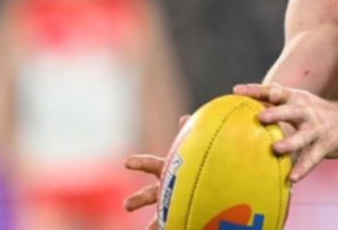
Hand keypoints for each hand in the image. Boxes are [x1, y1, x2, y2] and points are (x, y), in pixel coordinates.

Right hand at [123, 115, 189, 229]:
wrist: (211, 185)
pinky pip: (172, 224)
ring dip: (153, 224)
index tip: (127, 163)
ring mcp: (170, 205)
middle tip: (127, 205)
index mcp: (167, 170)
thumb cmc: (198, 162)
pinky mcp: (179, 216)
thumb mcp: (192, 149)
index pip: (151, 165)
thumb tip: (185, 118)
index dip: (139, 163)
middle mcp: (165, 189)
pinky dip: (170, 227)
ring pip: (158, 217)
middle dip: (138, 200)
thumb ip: (188, 135)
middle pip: (149, 195)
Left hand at [233, 83, 337, 182]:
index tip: (237, 91)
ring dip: (290, 143)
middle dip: (276, 113)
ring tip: (276, 149)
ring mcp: (317, 129)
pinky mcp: (325, 145)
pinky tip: (291, 179)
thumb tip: (242, 105)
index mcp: (297, 98)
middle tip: (259, 117)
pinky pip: (312, 158)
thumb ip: (275, 104)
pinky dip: (302, 169)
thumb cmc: (316, 113)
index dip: (256, 90)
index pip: (275, 91)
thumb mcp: (298, 102)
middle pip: (291, 110)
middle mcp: (307, 111)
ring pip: (303, 136)